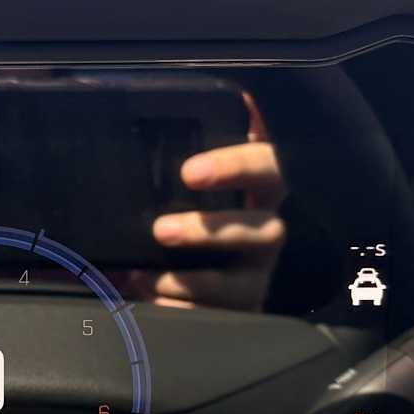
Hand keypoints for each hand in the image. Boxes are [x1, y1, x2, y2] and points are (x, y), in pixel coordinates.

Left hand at [142, 92, 285, 310]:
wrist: (211, 270)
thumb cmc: (211, 203)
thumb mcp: (215, 170)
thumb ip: (231, 132)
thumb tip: (239, 95)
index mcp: (262, 191)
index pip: (266, 168)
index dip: (236, 167)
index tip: (190, 173)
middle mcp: (267, 234)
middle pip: (264, 229)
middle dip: (213, 229)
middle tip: (162, 230)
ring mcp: (257, 278)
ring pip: (240, 284)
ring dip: (192, 281)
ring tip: (146, 278)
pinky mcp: (242, 313)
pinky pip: (217, 318)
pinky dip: (181, 312)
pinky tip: (148, 303)